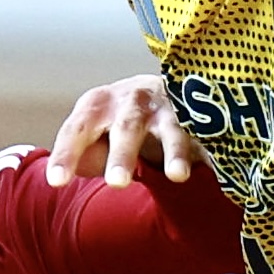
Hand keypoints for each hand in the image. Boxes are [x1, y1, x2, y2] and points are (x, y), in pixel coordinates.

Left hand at [47, 75, 203, 188]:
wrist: (162, 89)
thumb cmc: (120, 125)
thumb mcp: (97, 136)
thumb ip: (86, 156)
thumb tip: (72, 169)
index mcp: (96, 105)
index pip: (77, 130)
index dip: (67, 154)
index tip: (56, 182)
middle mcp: (130, 100)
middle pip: (125, 128)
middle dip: (122, 155)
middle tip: (117, 183)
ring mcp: (166, 105)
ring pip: (170, 129)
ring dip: (174, 151)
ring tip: (177, 177)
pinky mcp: (196, 115)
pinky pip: (204, 133)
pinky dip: (210, 148)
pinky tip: (217, 167)